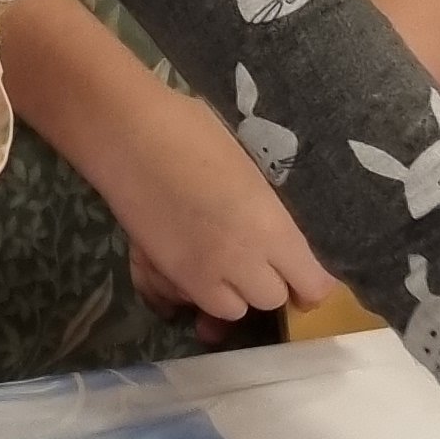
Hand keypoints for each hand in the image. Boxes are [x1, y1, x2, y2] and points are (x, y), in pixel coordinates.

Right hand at [106, 93, 333, 334]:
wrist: (128, 133)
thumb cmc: (191, 129)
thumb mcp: (248, 168)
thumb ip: (267, 211)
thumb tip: (276, 237)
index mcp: (272, 226)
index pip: (311, 283)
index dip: (311, 283)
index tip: (306, 274)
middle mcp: (243, 260)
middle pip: (272, 298)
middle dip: (268, 281)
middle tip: (255, 255)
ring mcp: (202, 274)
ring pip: (232, 309)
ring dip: (231, 292)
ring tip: (218, 262)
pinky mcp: (166, 276)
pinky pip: (191, 302)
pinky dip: (194, 291)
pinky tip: (186, 264)